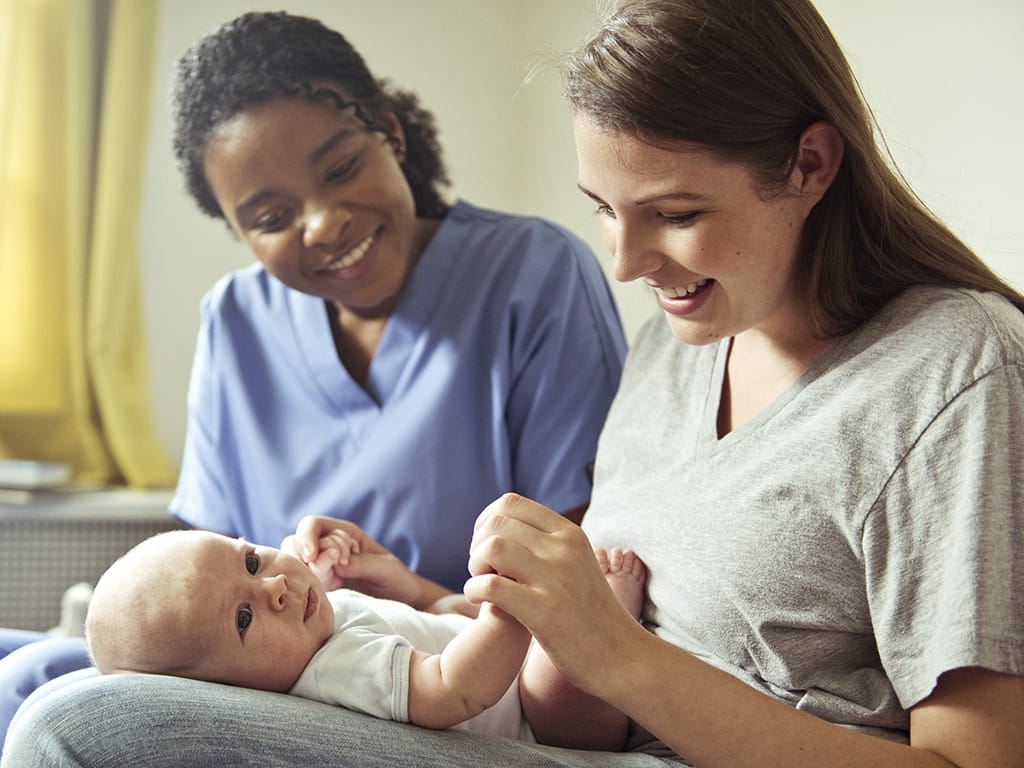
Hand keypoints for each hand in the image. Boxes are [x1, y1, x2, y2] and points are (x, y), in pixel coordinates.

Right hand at [281, 515, 439, 608]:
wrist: (402, 603)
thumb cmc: (396, 579)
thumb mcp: (385, 568)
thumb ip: (361, 563)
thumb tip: (335, 565)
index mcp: (345, 533)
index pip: (312, 524)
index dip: (307, 537)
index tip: (313, 556)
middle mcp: (328, 549)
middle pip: (294, 542)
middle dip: (305, 555)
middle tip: (333, 569)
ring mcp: (322, 570)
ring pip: (294, 563)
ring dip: (306, 571)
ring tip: (334, 582)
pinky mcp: (320, 590)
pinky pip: (301, 585)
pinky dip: (305, 587)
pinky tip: (325, 593)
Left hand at [465, 494, 643, 694]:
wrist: (622, 658)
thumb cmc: (593, 616)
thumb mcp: (578, 565)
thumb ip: (550, 546)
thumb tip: (509, 528)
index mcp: (570, 534)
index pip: (512, 503)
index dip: (487, 521)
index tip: (486, 546)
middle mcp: (563, 549)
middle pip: (496, 523)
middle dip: (477, 544)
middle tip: (482, 570)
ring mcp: (555, 579)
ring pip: (492, 548)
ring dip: (474, 565)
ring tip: (481, 583)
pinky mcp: (543, 611)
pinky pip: (491, 585)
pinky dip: (474, 590)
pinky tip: (479, 601)